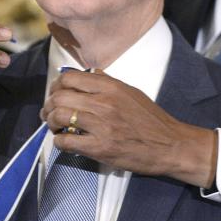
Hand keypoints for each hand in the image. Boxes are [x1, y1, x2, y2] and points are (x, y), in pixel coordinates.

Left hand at [41, 70, 217, 187]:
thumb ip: (108, 83)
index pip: (69, 78)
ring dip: (51, 123)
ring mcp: (102, 126)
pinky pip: (66, 141)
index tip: (56, 94)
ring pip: (58, 117)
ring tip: (56, 127)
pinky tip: (66, 142)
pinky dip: (59, 141)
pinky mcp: (100, 148)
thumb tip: (90, 73)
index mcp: (111, 87)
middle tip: (50, 113)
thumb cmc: (152, 120)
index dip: (57, 86)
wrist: (170, 145)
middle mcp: (104, 103)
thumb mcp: (132, 92)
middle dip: (49, 106)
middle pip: (59, 97)